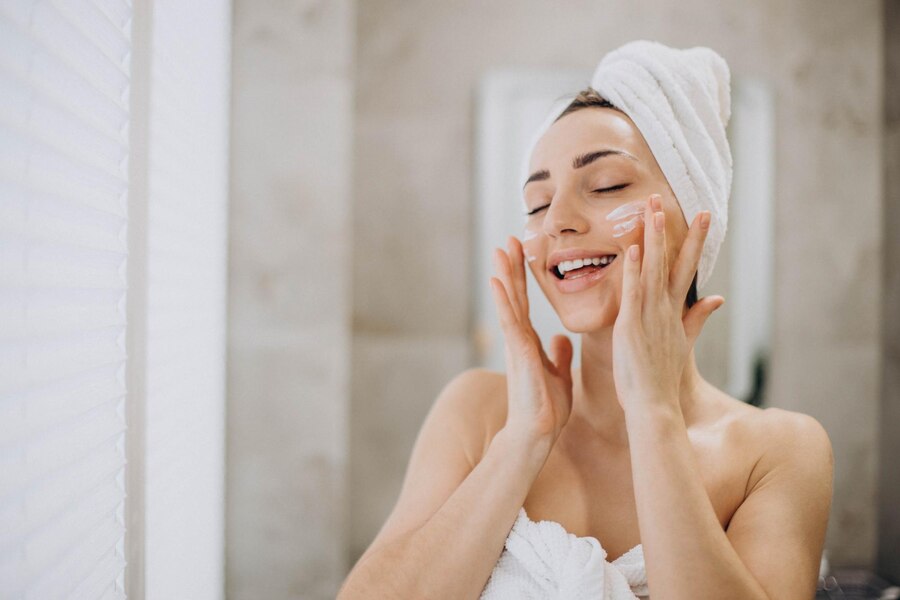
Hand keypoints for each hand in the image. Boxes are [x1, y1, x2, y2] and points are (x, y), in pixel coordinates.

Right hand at [490, 235, 573, 446]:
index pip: (525, 302)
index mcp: (529, 342)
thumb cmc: (546, 408)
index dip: (523, 277)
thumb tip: (560, 338)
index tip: (522, 252)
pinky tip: (498, 282)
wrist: (537, 433)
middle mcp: (519, 339)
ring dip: (505, 276)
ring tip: (500, 250)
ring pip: (509, 302)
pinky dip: (503, 301)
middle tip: (509, 239)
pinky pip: (510, 321)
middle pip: (514, 295)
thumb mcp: (559, 375)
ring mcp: (516, 345)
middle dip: (512, 267)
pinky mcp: (517, 353)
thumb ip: (558, 355)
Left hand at [612, 194, 724, 410]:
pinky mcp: (632, 325)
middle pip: (673, 260)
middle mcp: (665, 309)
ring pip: (653, 269)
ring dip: (653, 238)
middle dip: (674, 229)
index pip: (686, 268)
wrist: (655, 406)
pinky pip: (633, 292)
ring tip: (653, 209)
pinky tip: (633, 250)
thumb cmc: (662, 377)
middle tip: (674, 199)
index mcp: (674, 311)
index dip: (694, 240)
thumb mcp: (684, 342)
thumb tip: (718, 298)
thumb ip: (698, 318)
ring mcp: (649, 315)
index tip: (702, 215)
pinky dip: (634, 271)